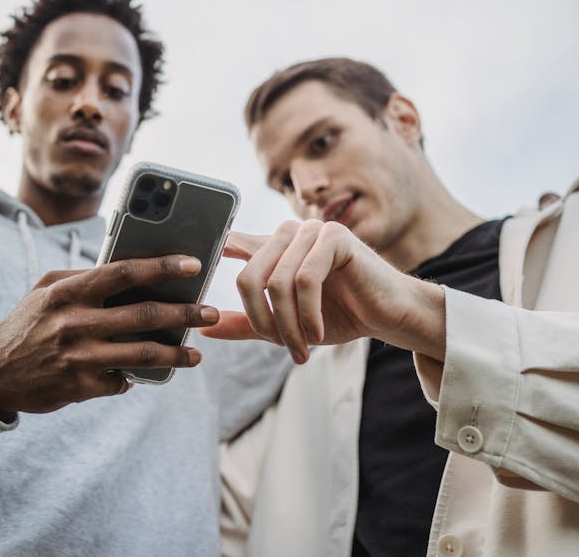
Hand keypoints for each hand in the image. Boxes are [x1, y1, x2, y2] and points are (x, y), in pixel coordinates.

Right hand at [0, 255, 216, 413]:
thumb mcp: (47, 289)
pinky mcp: (82, 387)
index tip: (193, 265)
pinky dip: (138, 376)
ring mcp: (80, 358)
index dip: (162, 267)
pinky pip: (123, 380)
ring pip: (143, 354)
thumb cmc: (28, 323)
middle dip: (185, 313)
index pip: (124, 272)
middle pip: (144, 315)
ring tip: (196, 355)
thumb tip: (131, 270)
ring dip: (176, 354)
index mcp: (68, 292)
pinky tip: (149, 373)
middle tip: (211, 312)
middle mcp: (75, 323)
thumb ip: (85, 278)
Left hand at [200, 221, 445, 364]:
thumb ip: (247, 323)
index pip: (231, 245)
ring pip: (277, 282)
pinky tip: (317, 333)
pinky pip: (305, 279)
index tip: (190, 270)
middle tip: (279, 347)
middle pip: (248, 275)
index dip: (210, 254)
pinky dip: (307, 314)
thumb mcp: (286, 324)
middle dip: (261, 320)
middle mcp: (287, 233)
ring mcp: (311, 231)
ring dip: (287, 324)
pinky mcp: (335, 237)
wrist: (389, 314)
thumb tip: (204, 327)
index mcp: (272, 248)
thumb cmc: (339, 315)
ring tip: (301, 348)